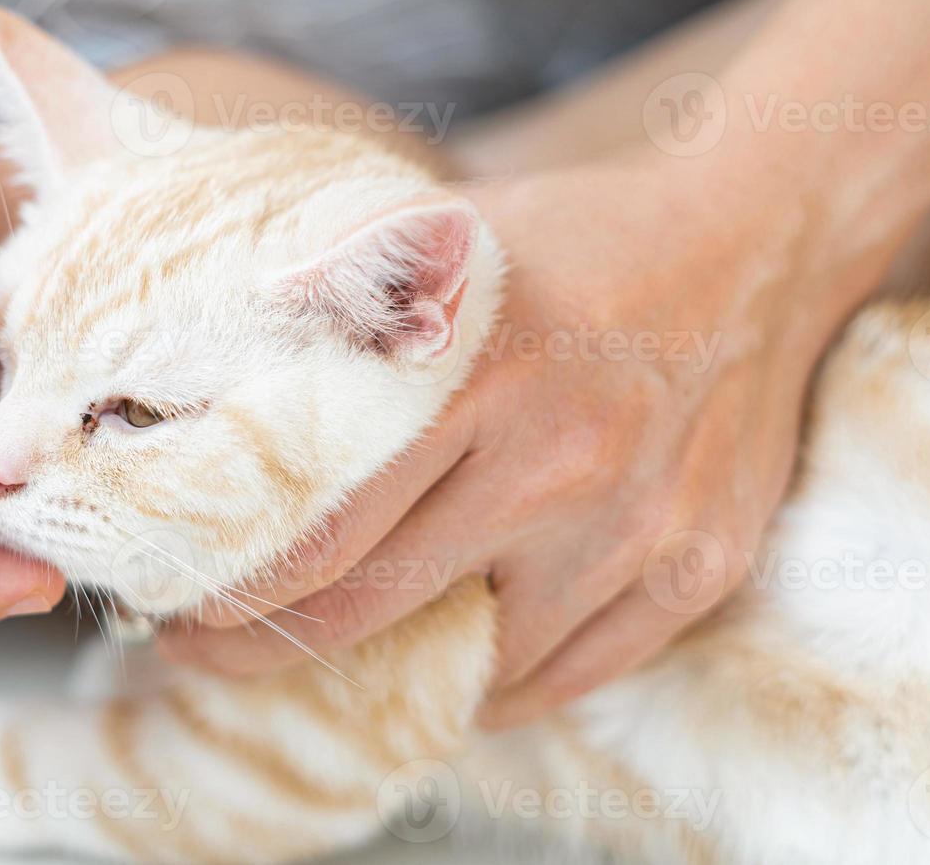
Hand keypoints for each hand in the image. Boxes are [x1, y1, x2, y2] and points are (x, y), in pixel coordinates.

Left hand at [163, 156, 845, 725]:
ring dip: (389, 672)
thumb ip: (337, 306)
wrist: (752, 242)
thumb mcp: (444, 243)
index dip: (230, 595)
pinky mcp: (696, 567)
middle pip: (373, 607)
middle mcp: (556, 460)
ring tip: (334, 652)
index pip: (319, 530)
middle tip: (208, 648)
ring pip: (474, 661)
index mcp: (473, 372)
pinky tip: (452, 665)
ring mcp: (635, 526)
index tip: (177, 612)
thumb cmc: (575, 241)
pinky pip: (571, 677)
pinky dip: (496, 687)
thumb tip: (205, 370)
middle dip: (268, 648)